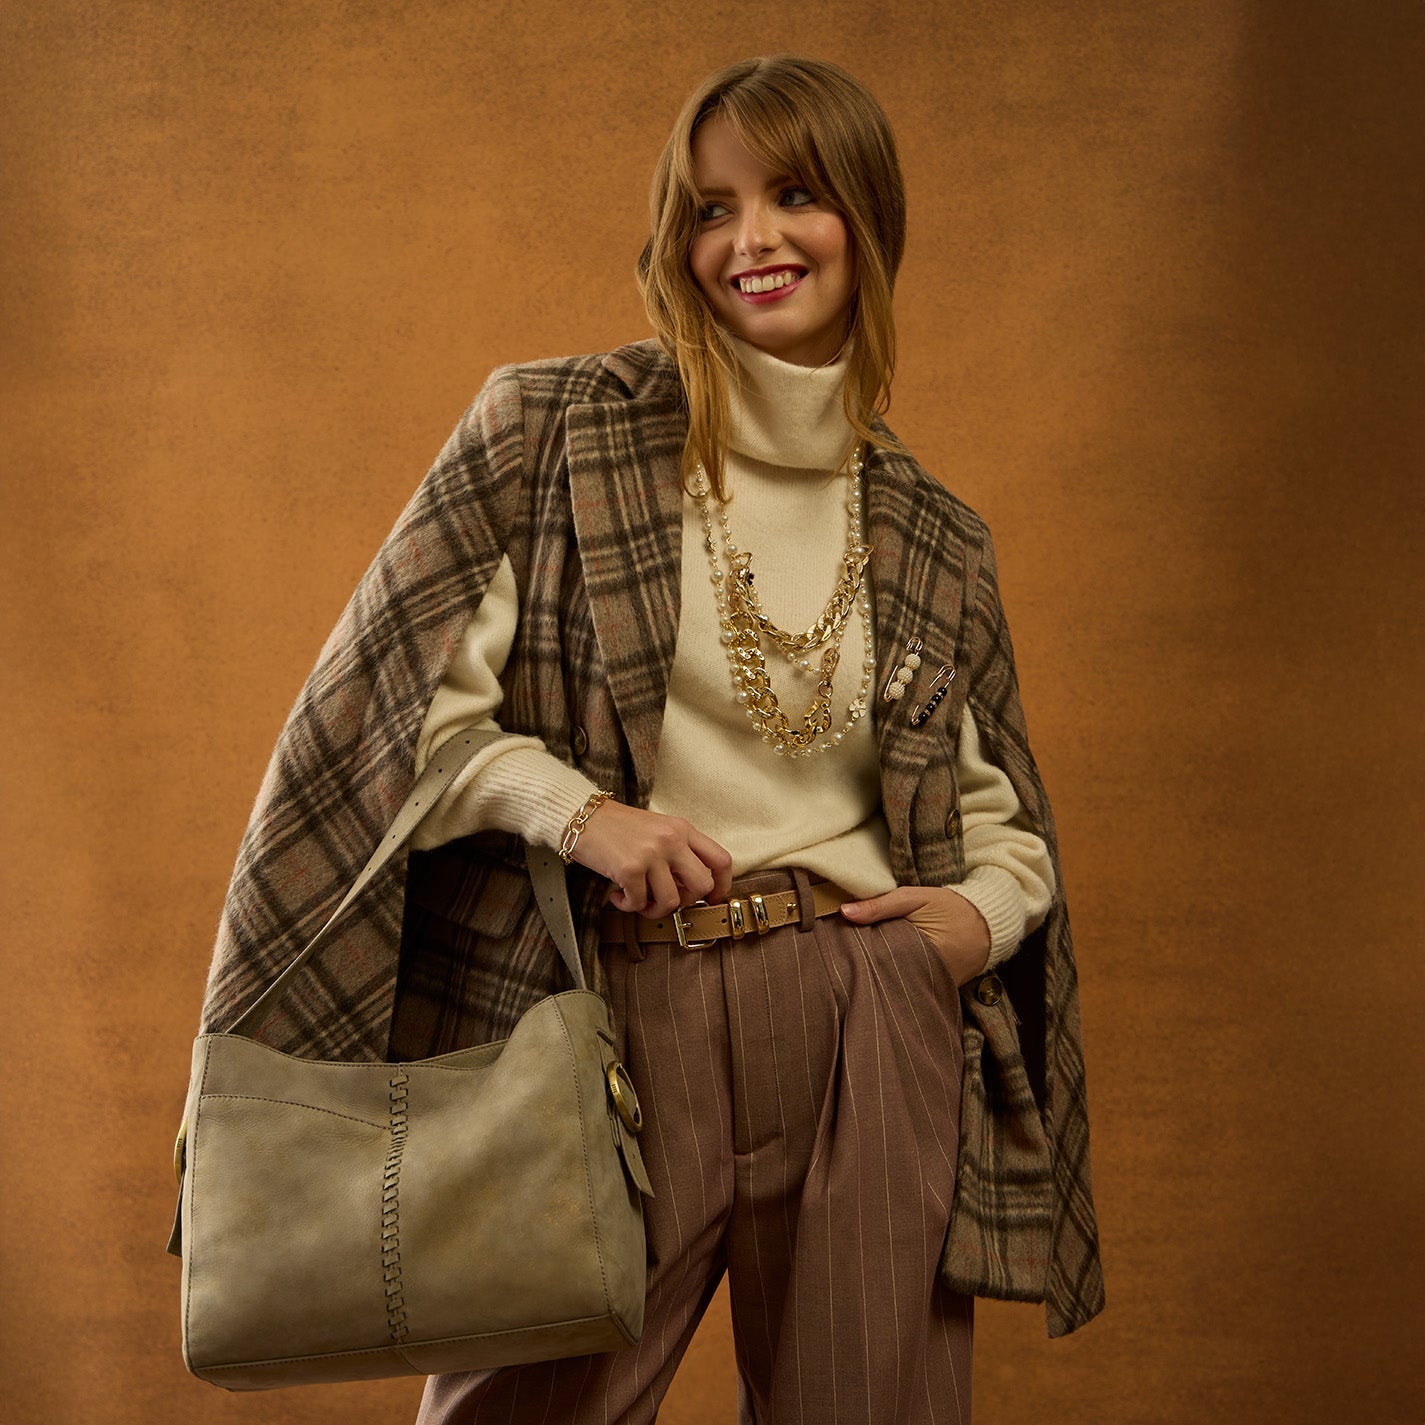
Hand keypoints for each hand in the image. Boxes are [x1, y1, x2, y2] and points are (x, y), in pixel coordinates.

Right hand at [570, 800, 733, 917]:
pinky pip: (639, 903)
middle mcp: (672, 840)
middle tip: (667, 900)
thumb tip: (690, 888)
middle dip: (686, 902)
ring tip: (637, 901)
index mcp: (682, 829)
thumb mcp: (657, 829)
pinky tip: (617, 895)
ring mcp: (651, 854)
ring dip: (654, 910)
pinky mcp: (630, 869)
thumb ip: (677, 851)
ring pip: (672, 901)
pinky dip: (627, 906)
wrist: (580, 816)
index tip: (713, 898)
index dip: (722, 885)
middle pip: (702, 886)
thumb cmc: (617, 826)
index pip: (721, 860)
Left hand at [840, 885, 990, 986]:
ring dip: (880, 973)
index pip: (874, 959)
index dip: (856, 953)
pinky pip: (909, 984)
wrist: (988, 923)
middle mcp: (922, 975)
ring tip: (860, 963)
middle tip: (845, 957)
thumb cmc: (950, 907)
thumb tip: (844, 912)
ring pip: (894, 982)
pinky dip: (897, 976)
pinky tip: (886, 968)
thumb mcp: (915, 898)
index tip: (839, 947)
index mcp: (915, 951)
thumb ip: (880, 905)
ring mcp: (930, 985)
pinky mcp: (935, 988)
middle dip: (865, 966)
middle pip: (882, 974)